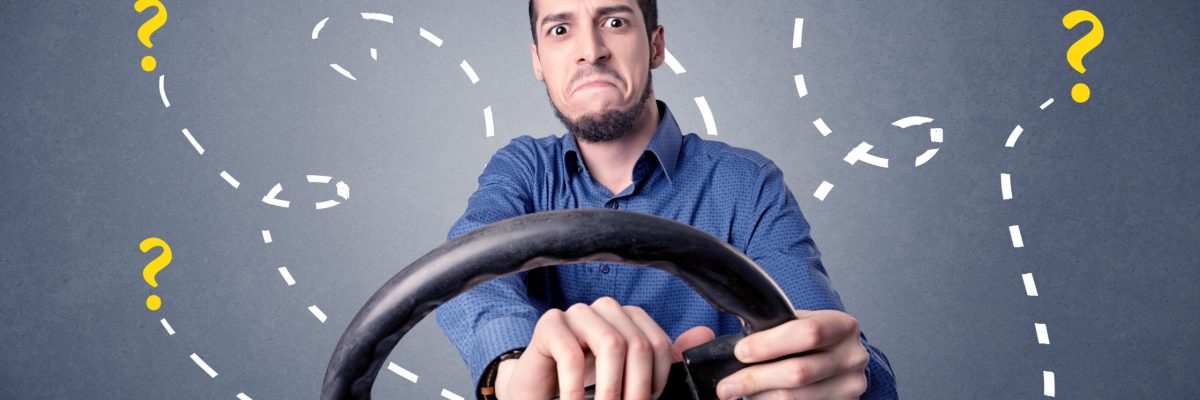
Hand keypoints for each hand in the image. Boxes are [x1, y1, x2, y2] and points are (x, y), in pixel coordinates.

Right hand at [493, 297, 676, 399]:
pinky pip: (570, 352)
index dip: (656, 381)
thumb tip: (705, 332)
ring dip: (610, 388)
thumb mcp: (630, 379)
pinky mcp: (550, 323)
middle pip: (638, 344)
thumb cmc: (585, 386)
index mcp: (630, 318)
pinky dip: (575, 387)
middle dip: (634, 389)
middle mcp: (606, 309)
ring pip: (610, 342)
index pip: (659, 344)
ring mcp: (577, 313)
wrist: (540, 392)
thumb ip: (664, 361)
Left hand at [716, 310, 868, 398]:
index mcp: (843, 326)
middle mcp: (853, 357)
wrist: (840, 360)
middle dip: (755, 378)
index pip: (808, 333)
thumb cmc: (811, 340)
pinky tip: (760, 398)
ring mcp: (851, 386)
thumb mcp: (799, 322)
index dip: (770, 344)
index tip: (740, 352)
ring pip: (795, 398)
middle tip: (726, 385)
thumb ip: (773, 326)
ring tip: (738, 392)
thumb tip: (731, 337)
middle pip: (798, 372)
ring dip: (761, 396)